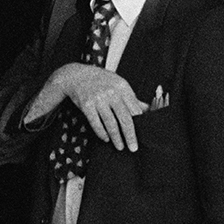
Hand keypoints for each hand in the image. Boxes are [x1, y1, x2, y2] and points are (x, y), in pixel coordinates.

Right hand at [31, 64, 148, 151]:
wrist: (77, 75)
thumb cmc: (101, 80)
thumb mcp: (119, 84)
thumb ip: (132, 98)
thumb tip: (147, 109)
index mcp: (123, 87)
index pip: (135, 110)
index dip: (140, 124)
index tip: (143, 134)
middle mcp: (111, 93)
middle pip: (125, 119)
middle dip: (130, 136)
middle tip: (133, 148)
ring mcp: (98, 99)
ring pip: (110, 123)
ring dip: (116, 138)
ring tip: (120, 147)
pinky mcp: (86, 105)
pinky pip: (96, 123)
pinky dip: (102, 133)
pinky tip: (106, 139)